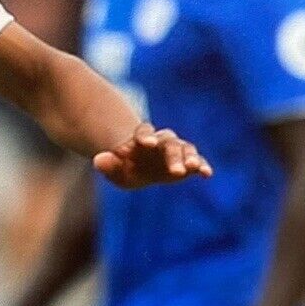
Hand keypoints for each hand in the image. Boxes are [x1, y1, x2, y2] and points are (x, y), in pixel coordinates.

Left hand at [92, 122, 211, 188]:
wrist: (138, 167)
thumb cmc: (125, 167)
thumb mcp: (114, 168)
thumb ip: (106, 164)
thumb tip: (97, 159)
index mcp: (141, 138)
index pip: (144, 131)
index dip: (145, 136)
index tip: (146, 143)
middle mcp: (161, 141)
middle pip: (169, 142)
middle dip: (172, 155)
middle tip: (175, 170)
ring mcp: (176, 150)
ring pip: (185, 148)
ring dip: (190, 158)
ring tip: (193, 168)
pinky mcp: (187, 162)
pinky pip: (197, 162)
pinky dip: (202, 166)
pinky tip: (206, 174)